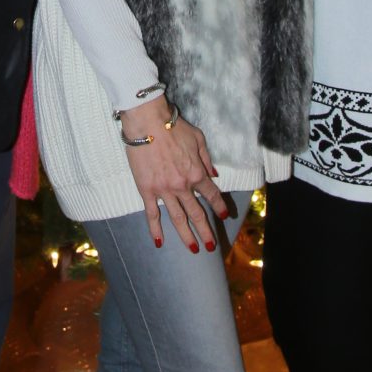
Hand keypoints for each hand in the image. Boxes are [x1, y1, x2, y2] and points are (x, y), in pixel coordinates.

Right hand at [118, 99, 227, 250]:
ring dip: (186, 235)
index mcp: (197, 173)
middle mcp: (183, 186)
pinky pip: (152, 213)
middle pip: (197, 213)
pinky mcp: (147, 190)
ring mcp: (164, 190)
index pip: (211, 194)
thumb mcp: (198, 139)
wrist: (148, 122)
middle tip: (211, 246)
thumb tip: (214, 175)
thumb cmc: (173, 127)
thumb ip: (206, 159)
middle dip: (206, 231)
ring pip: (178, 218)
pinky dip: (155, 229)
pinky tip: (159, 241)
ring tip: (193, 249)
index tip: (224, 215)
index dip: (219, 205)